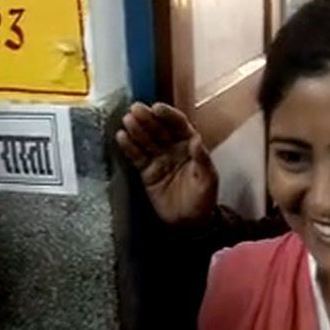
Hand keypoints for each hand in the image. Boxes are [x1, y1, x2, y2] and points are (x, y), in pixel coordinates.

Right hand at [116, 102, 218, 225]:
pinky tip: (121, 136)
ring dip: (136, 129)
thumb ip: (203, 160)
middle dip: (148, 119)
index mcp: (190, 145)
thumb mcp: (208, 180)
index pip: (179, 125)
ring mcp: (159, 158)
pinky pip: (137, 156)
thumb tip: (196, 140)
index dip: (168, 116)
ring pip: (146, 140)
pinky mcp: (147, 171)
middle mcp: (173, 148)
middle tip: (136, 109)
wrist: (190, 222)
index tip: (157, 108)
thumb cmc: (204, 198)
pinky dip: (129, 147)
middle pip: (159, 129)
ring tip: (126, 120)